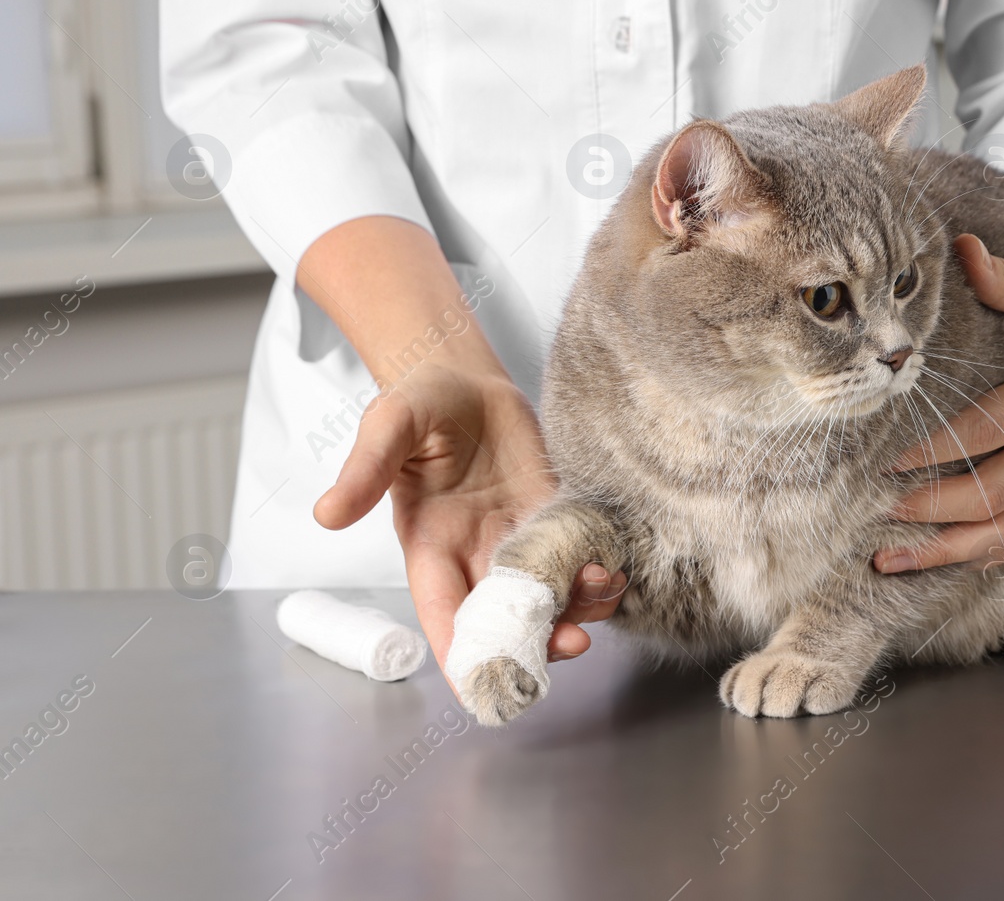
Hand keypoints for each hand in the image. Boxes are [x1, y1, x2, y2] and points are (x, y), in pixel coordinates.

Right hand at [312, 361, 625, 684]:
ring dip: (575, 605)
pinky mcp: (548, 514)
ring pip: (545, 593)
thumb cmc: (418, 401)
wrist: (462, 375)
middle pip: (504, 615)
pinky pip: (573, 557)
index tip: (483, 689)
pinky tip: (616, 571)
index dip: (461, 652)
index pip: (442, 612)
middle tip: (572, 643)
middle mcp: (474, 551)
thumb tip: (326, 514)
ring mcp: (514, 536)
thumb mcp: (388, 426)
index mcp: (430, 543)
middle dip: (535, 639)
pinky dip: (594, 572)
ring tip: (603, 595)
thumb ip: (364, 471)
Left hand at [877, 204, 1003, 572]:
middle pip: (995, 494)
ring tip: (894, 560)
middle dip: (934, 510)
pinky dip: (989, 553)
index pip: (988, 433)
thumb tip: (961, 248)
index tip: (891, 463)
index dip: (939, 453)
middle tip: (881, 513)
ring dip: (951, 550)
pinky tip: (948, 561)